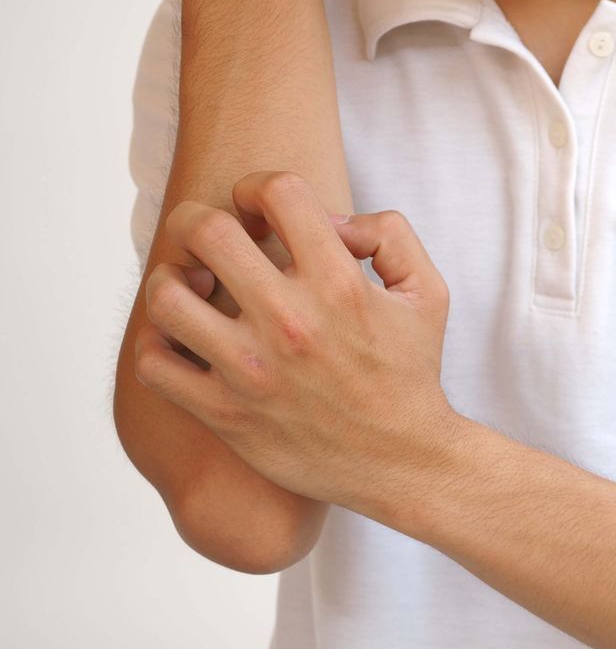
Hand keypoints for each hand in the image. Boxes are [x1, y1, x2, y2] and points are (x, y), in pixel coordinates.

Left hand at [133, 171, 462, 522]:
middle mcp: (291, 321)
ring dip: (171, 280)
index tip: (258, 210)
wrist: (404, 462)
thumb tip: (333, 220)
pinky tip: (184, 340)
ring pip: (166, 296)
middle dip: (198, 219)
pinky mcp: (226, 413)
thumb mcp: (428, 292)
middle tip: (208, 237)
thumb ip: (390, 234)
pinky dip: (158, 343)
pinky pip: (155, 363)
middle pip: (207, 232)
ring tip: (191, 289)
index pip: (276, 192)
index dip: (258, 186)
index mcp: (339, 284)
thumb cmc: (412, 372)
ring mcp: (252, 370)